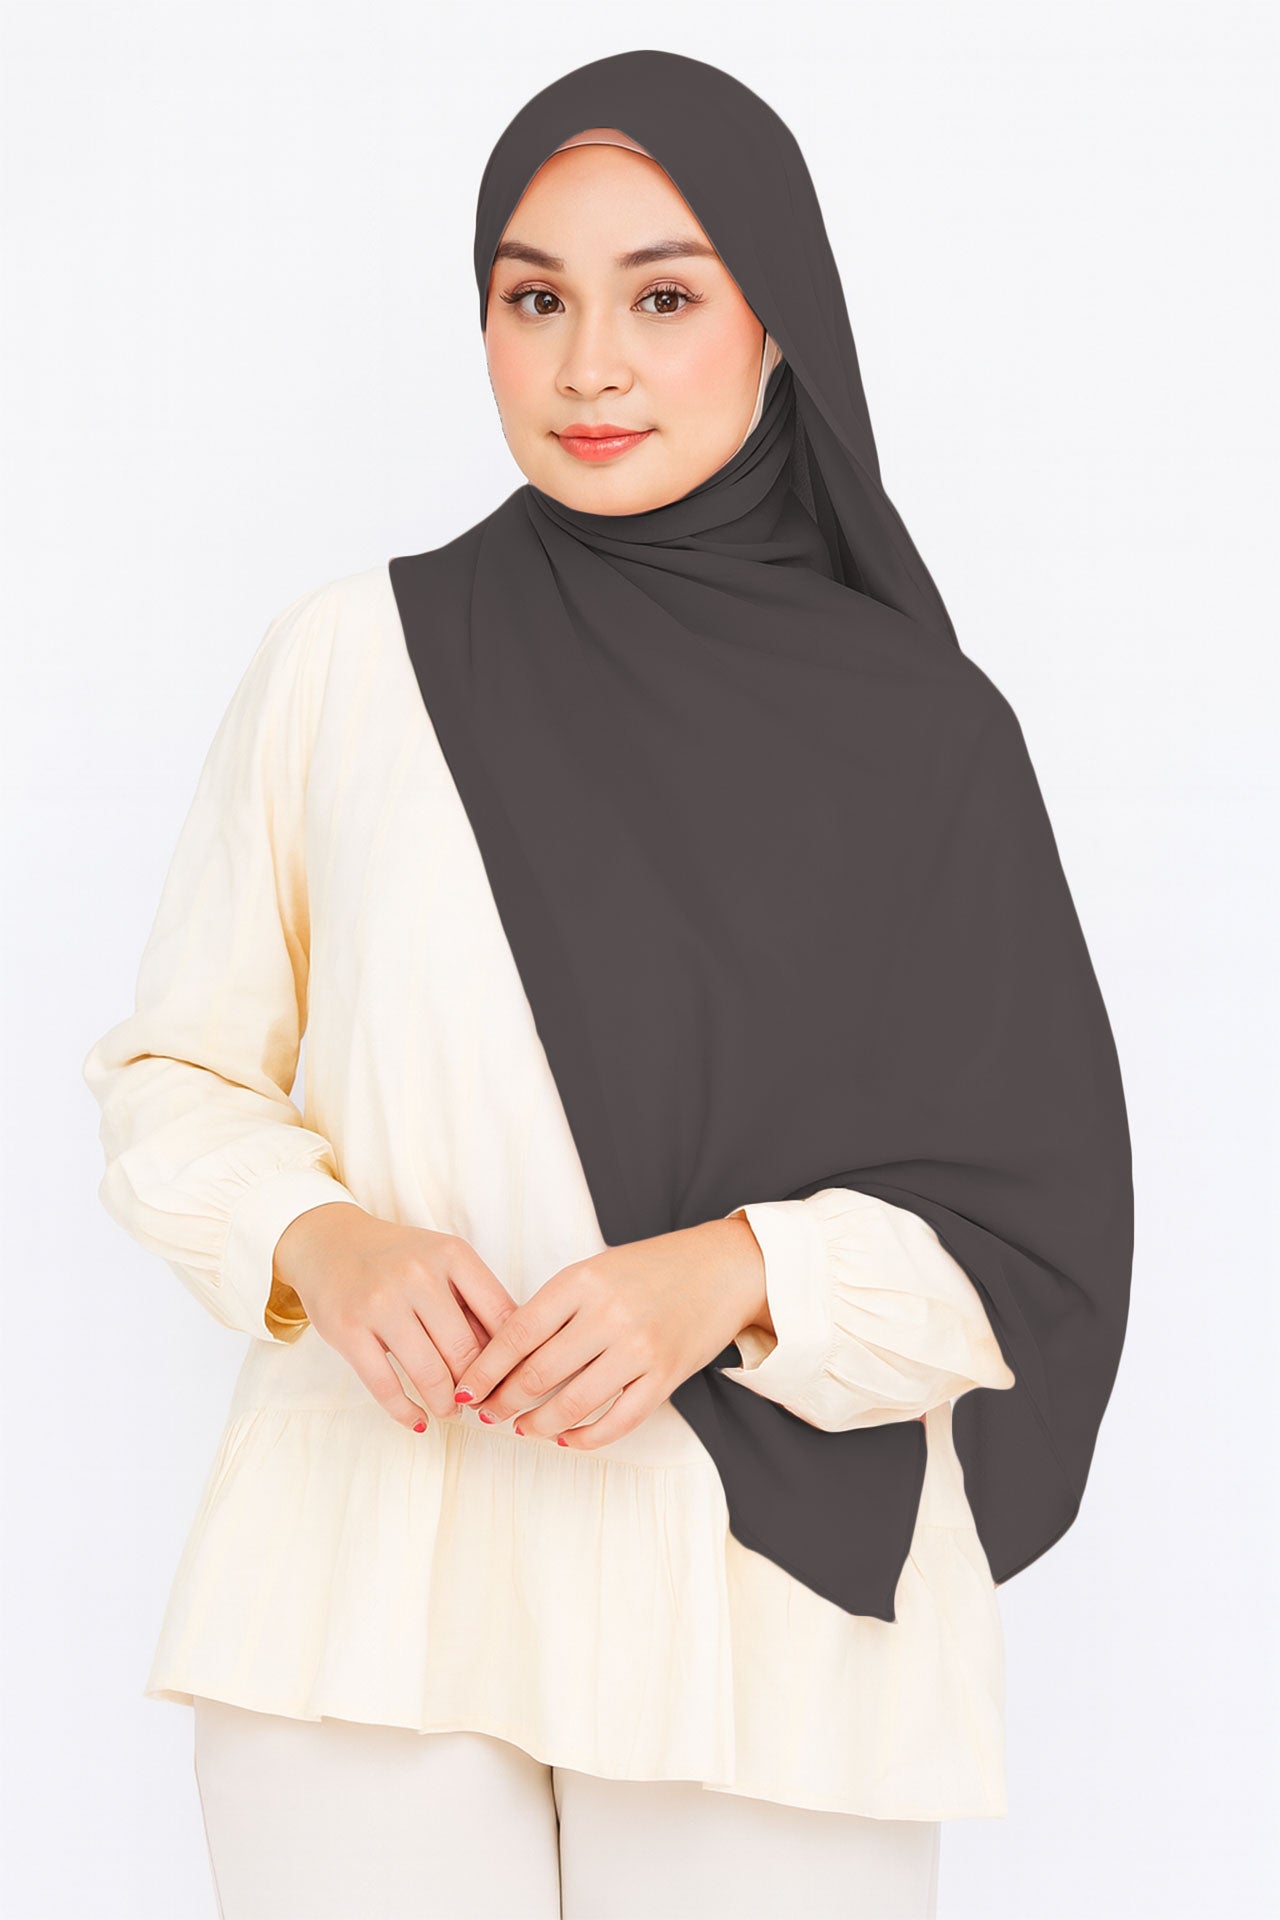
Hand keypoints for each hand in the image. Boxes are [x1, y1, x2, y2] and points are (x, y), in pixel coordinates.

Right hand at [271, 1203, 519, 1432]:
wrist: (330, 1243)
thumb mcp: (443, 1262)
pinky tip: (418, 1421)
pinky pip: (385, 1386)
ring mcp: (380, 1303)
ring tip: (450, 1410)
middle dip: (477, 1386)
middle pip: (466, 1351)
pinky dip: (406, 1412)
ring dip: (446, 1404)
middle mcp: (418, 1275)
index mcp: (452, 1255)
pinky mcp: (348, 1330)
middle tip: (480, 1402)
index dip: (512, 1357)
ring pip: (429, 1373)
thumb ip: (474, 1303)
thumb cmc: (398, 1259)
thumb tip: (509, 1359)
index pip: (501, 1315)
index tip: (512, 1380)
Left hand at [453, 1212, 770, 1449]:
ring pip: (573, 1403)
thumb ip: (555, 1308)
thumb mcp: (595, 1271)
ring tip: (523, 1429)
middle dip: (504, 1401)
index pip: (518, 1333)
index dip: (485, 1368)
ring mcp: (639, 1348)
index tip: (466, 1389)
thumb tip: (503, 1357)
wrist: (721, 1268)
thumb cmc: (650, 1269)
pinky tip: (567, 1439)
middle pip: (539, 1373)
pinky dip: (586, 1437)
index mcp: (582, 1281)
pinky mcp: (665, 1376)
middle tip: (487, 1414)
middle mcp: (609, 1314)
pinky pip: (619, 1421)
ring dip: (539, 1423)